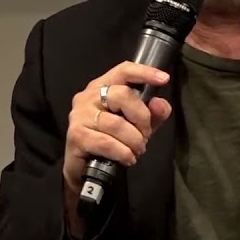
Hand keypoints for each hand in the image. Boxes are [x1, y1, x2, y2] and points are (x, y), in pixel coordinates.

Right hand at [62, 62, 172, 234]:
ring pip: (116, 123)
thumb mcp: (138, 125)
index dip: (144, 72)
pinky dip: (123, 152)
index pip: (123, 70)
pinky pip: (106, 142)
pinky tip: (127, 158)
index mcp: (103, 86)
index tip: (164, 79)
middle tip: (145, 135)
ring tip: (136, 150)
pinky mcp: (76, 136)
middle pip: (122, 95)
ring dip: (133, 140)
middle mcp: (88, 96)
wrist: (86, 169)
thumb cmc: (112, 140)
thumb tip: (159, 104)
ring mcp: (80, 115)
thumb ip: (153, 113)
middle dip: (141, 118)